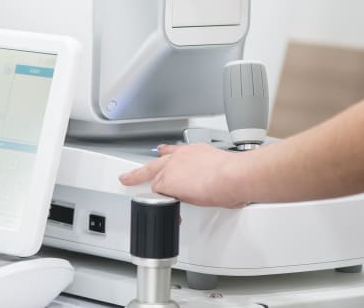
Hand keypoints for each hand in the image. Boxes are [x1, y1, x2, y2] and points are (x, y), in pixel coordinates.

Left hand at [118, 143, 248, 207]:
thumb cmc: (235, 175)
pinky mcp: (167, 182)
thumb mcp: (222, 169)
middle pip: (156, 164)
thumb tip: (220, 188)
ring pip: (154, 181)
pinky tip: (161, 211)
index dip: (166, 155)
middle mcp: (182, 156)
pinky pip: (158, 197)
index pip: (175, 152)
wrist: (232, 175)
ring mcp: (172, 168)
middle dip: (141, 172)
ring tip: (135, 191)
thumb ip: (213, 177)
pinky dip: (160, 206)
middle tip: (128, 176)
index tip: (161, 153)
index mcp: (196, 151)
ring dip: (151, 192)